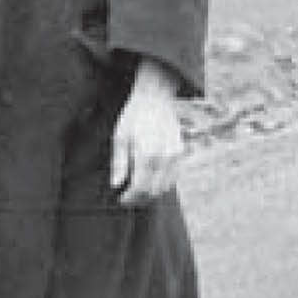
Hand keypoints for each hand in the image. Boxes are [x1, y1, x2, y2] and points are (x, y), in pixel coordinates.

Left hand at [111, 59, 182, 205]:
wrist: (155, 98)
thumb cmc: (134, 116)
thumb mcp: (119, 137)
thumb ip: (119, 163)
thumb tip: (116, 185)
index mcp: (147, 154)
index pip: (140, 188)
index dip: (129, 198)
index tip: (121, 199)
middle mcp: (165, 158)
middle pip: (153, 191)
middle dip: (139, 199)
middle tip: (128, 198)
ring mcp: (176, 156)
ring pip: (165, 186)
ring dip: (151, 193)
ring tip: (138, 190)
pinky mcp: (181, 152)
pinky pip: (173, 177)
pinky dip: (162, 183)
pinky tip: (150, 179)